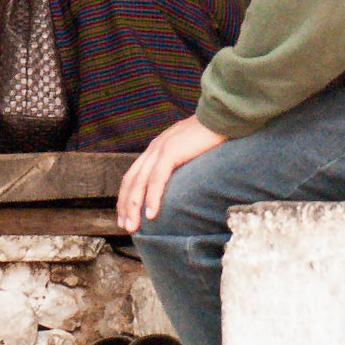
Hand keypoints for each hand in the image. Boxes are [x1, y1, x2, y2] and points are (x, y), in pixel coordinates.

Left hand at [116, 115, 225, 232]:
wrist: (219, 118)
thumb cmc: (208, 137)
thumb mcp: (187, 152)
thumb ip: (178, 164)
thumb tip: (178, 185)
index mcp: (155, 150)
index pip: (133, 175)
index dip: (126, 196)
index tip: (125, 215)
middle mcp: (153, 149)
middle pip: (131, 180)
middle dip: (125, 205)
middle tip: (125, 226)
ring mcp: (160, 149)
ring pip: (140, 182)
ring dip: (134, 206)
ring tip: (133, 226)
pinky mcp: (170, 152)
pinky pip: (157, 179)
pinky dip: (152, 197)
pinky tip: (151, 214)